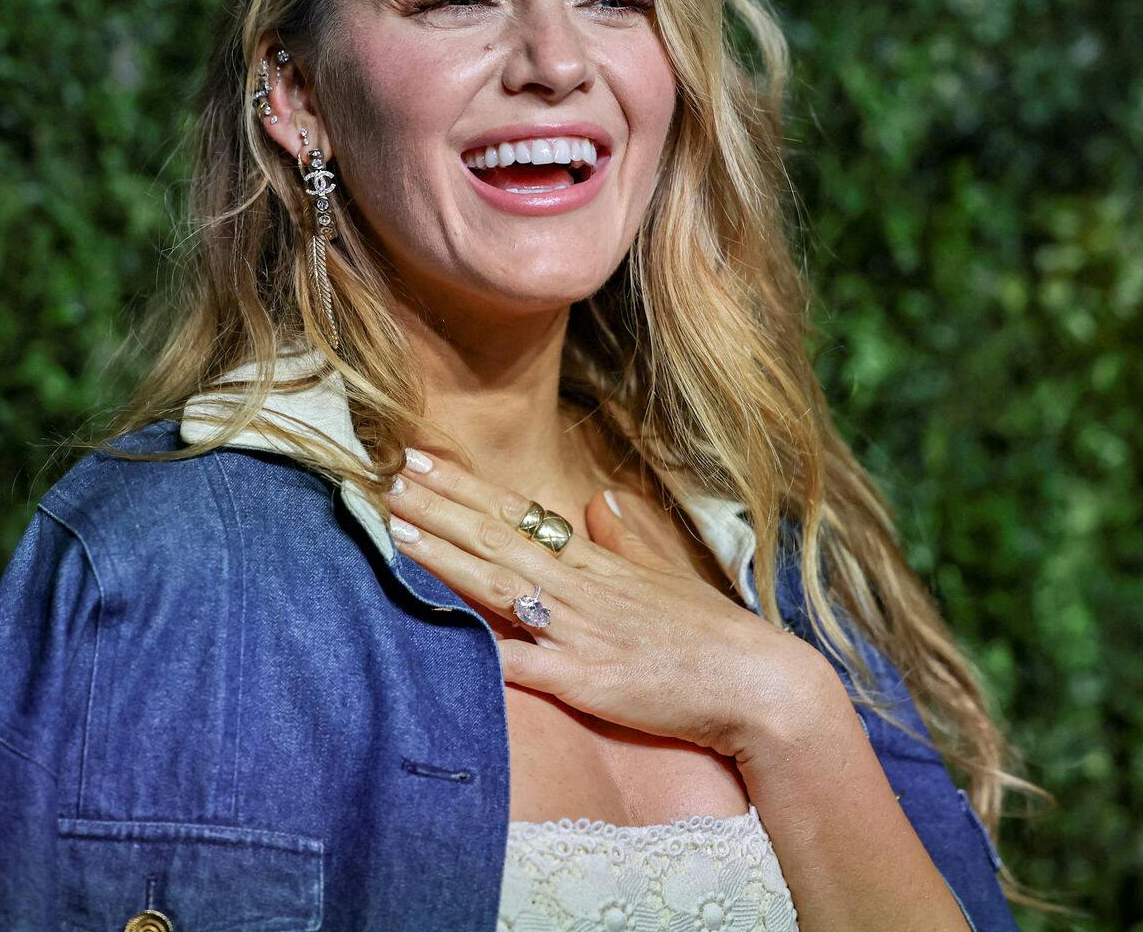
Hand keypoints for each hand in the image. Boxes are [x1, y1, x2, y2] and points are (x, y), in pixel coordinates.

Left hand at [384, 448, 828, 760]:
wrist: (757, 684)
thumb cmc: (711, 635)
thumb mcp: (667, 576)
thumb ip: (628, 540)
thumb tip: (601, 501)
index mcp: (594, 563)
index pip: (515, 514)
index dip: (463, 487)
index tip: (420, 458)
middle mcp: (580, 588)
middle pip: (495, 539)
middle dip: (437, 507)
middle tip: (385, 475)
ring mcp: (580, 632)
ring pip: (499, 584)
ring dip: (444, 554)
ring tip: (396, 527)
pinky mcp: (586, 680)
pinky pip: (525, 663)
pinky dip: (483, 647)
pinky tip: (441, 630)